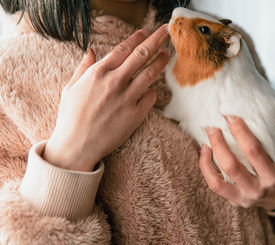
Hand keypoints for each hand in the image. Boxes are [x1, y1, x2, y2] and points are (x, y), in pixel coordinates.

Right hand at [43, 25, 169, 171]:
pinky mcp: (135, 115)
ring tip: (167, 54)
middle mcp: (115, 82)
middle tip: (166, 32)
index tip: (146, 32)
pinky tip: (150, 91)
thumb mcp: (71, 88)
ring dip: (161, 61)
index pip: (123, 49)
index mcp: (98, 73)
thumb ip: (83, 68)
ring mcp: (127, 99)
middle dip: (156, 40)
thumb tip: (90, 50)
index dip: (137, 38)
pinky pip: (150, 98)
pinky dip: (151, 92)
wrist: (77, 146)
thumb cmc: (71, 117)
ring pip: (150, 74)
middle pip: (141, 55)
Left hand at [199, 113, 274, 210]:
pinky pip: (213, 185)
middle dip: (219, 143)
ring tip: (207, 137)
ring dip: (210, 156)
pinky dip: (205, 167)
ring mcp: (242, 197)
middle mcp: (257, 189)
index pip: (254, 152)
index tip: (231, 117)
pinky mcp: (232, 200)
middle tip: (213, 125)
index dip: (241, 133)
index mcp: (273, 176)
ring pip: (217, 180)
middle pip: (232, 166)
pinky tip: (205, 150)